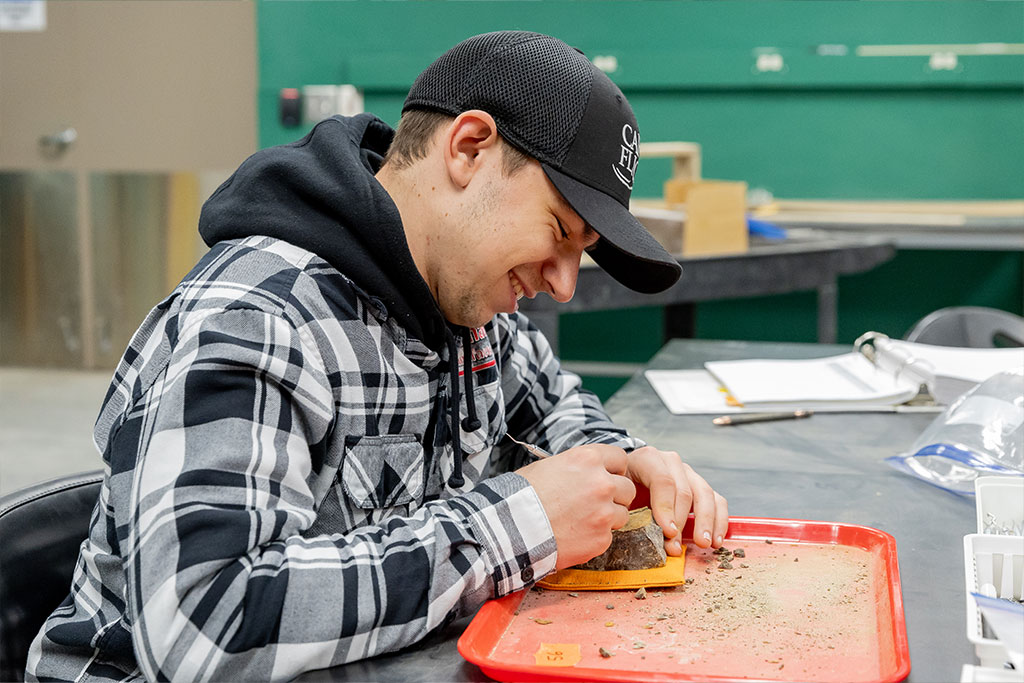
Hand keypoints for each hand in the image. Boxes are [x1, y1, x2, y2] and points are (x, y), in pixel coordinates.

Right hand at [516, 443, 635, 569]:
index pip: (620, 458)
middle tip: (594, 503)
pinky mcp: (601, 538)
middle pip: (626, 488)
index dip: (614, 469)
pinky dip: (595, 536)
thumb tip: (591, 471)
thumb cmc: (523, 496)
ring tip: (581, 520)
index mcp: (588, 459)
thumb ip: (578, 468)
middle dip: (614, 495)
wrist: (510, 530)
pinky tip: (575, 535)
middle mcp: (601, 483)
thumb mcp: (549, 466)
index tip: (608, 477)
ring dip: (607, 517)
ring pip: (622, 513)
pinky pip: (608, 536)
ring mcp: (604, 512)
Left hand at [624, 446, 727, 553]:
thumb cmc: (622, 488)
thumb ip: (624, 509)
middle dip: (681, 522)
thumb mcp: (618, 494)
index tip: (667, 532)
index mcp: (647, 459)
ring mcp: (688, 472)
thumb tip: (636, 536)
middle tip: (676, 546)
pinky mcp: (700, 485)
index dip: (666, 508)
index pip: (662, 481)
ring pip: (704, 493)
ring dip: (706, 522)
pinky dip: (719, 520)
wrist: (626, 475)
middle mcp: (671, 462)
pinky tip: (716, 540)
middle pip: (684, 490)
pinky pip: (717, 500)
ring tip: (703, 544)